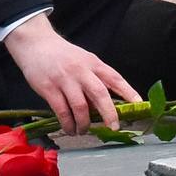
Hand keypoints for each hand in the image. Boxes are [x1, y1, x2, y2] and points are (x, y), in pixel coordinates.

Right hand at [2, 13, 131, 134]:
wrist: (35, 44)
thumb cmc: (62, 55)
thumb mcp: (83, 60)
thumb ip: (95, 79)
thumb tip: (105, 106)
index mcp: (93, 63)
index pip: (115, 78)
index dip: (128, 92)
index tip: (139, 105)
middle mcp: (81, 71)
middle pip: (100, 94)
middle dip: (109, 113)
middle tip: (113, 127)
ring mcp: (64, 80)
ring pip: (80, 107)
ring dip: (84, 124)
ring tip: (84, 131)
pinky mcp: (49, 88)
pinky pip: (62, 111)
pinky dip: (68, 123)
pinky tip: (70, 129)